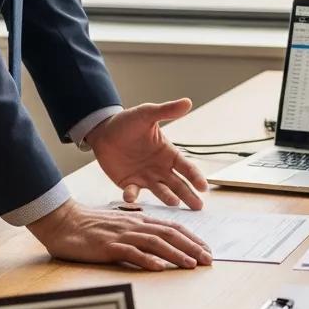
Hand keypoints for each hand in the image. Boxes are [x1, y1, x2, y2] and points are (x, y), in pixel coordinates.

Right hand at [28, 199, 212, 270]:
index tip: (206, 249)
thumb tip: (158, 245)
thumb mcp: (121, 226)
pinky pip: (131, 252)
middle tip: (208, 260)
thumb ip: (139, 232)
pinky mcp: (108, 246)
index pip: (173, 228)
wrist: (63, 221)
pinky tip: (159, 267)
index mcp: (140, 220)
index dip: (192, 238)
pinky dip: (147, 260)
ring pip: (156, 243)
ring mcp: (122, 235)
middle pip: (170, 234)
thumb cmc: (91, 226)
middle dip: (192, 247)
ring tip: (191, 264)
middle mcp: (135, 225)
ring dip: (176, 254)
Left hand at [85, 98, 207, 208]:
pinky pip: (132, 192)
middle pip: (178, 183)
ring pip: (160, 190)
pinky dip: (132, 196)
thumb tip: (187, 102)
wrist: (103, 131)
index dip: (195, 177)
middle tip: (198, 207)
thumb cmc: (128, 121)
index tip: (204, 187)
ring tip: (175, 203)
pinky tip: (131, 196)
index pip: (185, 167)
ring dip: (167, 197)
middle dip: (188, 194)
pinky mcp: (129, 183)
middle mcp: (160, 168)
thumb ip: (167, 111)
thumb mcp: (147, 114)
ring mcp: (145, 177)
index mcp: (168, 153)